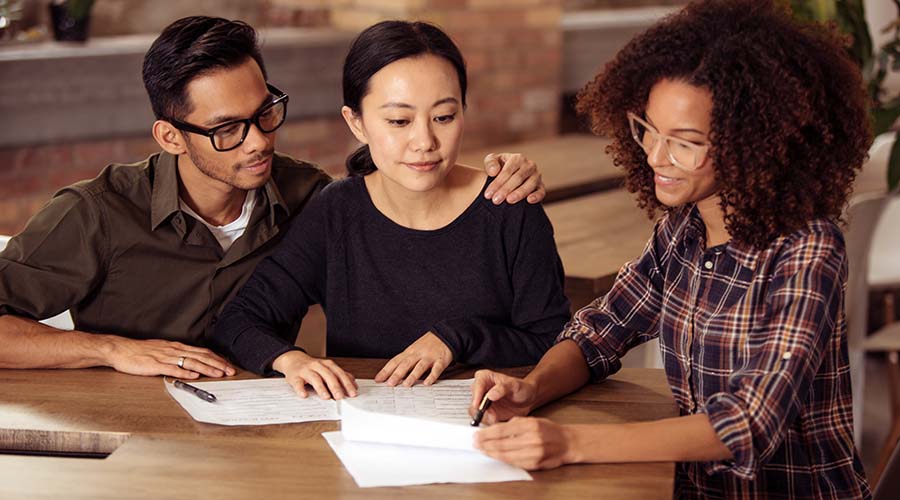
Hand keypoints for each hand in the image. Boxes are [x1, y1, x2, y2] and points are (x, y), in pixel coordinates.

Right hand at [106, 337, 236, 378]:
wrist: (121, 350)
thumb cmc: (141, 351)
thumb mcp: (163, 350)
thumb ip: (178, 355)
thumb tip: (193, 363)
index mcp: (177, 347)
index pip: (202, 352)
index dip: (216, 358)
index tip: (228, 365)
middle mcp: (174, 350)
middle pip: (201, 356)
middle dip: (218, 364)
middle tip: (231, 371)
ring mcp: (165, 357)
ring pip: (191, 362)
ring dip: (207, 368)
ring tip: (219, 373)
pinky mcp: (155, 365)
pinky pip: (172, 369)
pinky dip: (185, 373)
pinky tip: (194, 376)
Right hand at [272, 350, 356, 399]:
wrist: (293, 359)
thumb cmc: (313, 367)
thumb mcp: (327, 369)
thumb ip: (340, 376)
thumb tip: (354, 385)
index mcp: (327, 365)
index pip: (339, 373)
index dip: (347, 383)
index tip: (352, 393)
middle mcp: (317, 366)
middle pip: (328, 375)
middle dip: (335, 386)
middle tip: (340, 397)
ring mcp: (306, 370)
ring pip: (314, 378)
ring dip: (321, 388)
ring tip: (326, 397)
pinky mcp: (295, 376)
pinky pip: (298, 383)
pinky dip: (300, 389)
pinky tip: (304, 395)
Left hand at [375, 332, 452, 386]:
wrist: (445, 334)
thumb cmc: (427, 344)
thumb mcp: (414, 350)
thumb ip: (404, 361)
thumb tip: (391, 375)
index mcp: (409, 352)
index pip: (395, 361)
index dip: (386, 370)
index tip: (378, 379)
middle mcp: (418, 354)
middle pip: (405, 364)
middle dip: (397, 374)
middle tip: (390, 384)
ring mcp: (429, 357)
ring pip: (420, 366)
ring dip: (413, 375)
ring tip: (406, 385)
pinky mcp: (441, 360)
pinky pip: (436, 369)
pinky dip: (432, 376)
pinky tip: (428, 383)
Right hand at [469, 369, 536, 423]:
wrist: (528, 398)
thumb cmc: (521, 388)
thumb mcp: (514, 385)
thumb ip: (502, 388)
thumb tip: (490, 395)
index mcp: (484, 378)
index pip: (476, 386)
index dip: (476, 397)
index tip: (479, 405)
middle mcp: (480, 390)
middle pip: (473, 402)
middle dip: (480, 410)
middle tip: (491, 414)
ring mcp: (482, 403)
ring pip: (476, 413)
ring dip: (485, 417)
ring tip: (495, 417)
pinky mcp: (486, 413)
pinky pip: (483, 420)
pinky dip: (489, 422)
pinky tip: (497, 419)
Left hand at [474, 417, 577, 469]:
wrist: (568, 443)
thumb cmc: (549, 430)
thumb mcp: (533, 419)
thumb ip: (515, 423)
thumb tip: (494, 429)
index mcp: (530, 425)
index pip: (501, 430)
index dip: (486, 434)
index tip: (477, 435)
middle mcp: (532, 439)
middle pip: (501, 443)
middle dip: (485, 444)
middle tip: (475, 444)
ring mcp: (533, 453)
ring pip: (505, 455)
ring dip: (491, 453)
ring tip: (482, 450)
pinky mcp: (534, 464)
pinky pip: (513, 462)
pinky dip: (502, 459)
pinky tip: (495, 456)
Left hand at [483, 153, 545, 204]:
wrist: (510, 174)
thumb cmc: (500, 167)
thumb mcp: (493, 161)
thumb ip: (490, 163)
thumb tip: (493, 172)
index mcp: (517, 158)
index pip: (507, 171)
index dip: (497, 183)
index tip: (488, 195)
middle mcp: (529, 165)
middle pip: (518, 178)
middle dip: (505, 190)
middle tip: (495, 200)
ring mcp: (536, 176)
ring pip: (530, 184)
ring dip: (519, 193)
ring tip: (509, 201)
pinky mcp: (541, 186)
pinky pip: (541, 191)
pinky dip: (537, 196)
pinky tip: (529, 200)